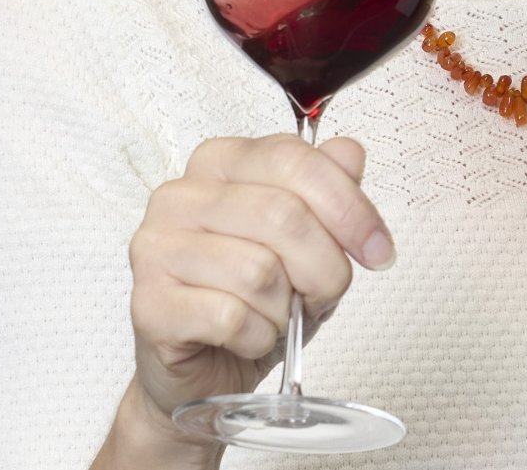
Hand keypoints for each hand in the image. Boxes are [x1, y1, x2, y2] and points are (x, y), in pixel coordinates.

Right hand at [124, 133, 395, 441]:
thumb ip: (328, 190)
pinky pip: (231, 317)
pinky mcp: (147, 303)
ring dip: (286, 309)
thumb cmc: (252, 298)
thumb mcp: (306, 241)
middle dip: (324, 267)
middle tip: (325, 295)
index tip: (378, 249)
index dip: (348, 206)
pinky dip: (258, 337)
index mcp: (220, 161)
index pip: (294, 159)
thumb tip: (350, 154)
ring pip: (259, 270)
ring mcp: (155, 246)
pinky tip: (247, 337)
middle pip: (283, 214)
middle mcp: (180, 194)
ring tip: (275, 315)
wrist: (201, 372)